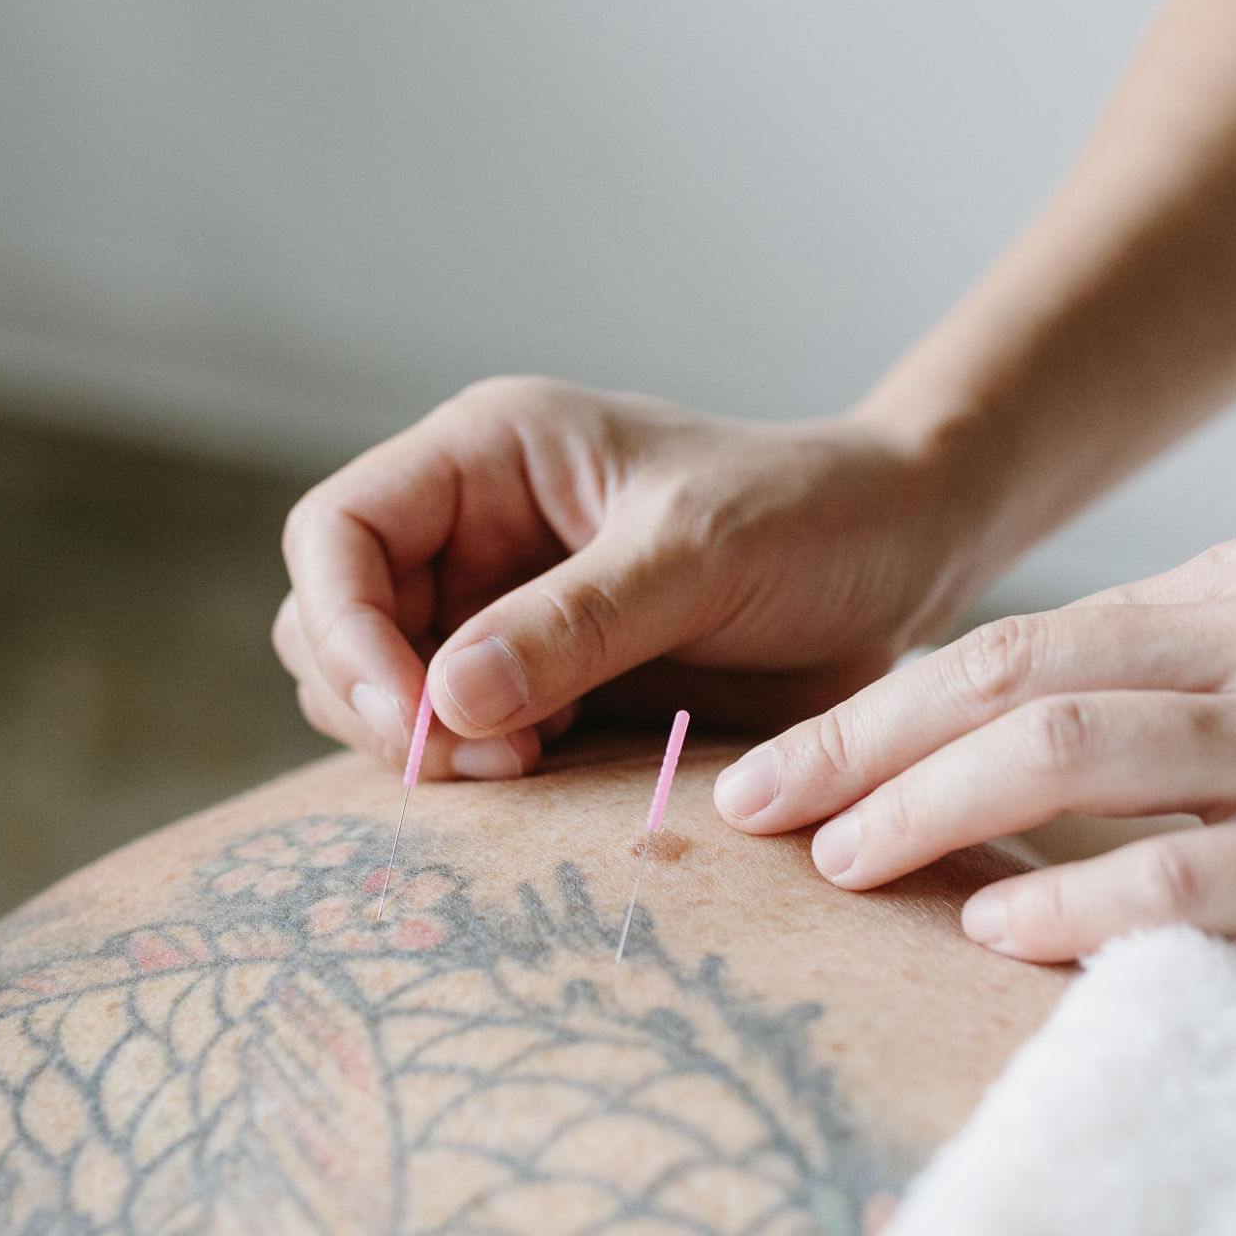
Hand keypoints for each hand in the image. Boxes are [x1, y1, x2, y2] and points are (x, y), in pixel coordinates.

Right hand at [273, 378, 981, 778]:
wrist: (902, 561)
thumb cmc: (811, 517)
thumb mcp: (697, 554)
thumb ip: (573, 622)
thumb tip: (443, 701)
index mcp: (487, 455)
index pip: (336, 534)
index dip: (343, 628)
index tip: (410, 715)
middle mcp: (473, 531)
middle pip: (333, 625)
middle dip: (380, 702)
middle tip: (493, 761)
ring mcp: (500, 611)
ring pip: (384, 694)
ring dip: (425, 746)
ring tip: (527, 766)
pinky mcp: (542, 684)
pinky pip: (459, 738)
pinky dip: (473, 772)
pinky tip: (545, 780)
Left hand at [711, 522, 1235, 982]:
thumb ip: (1193, 680)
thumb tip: (1012, 740)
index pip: (1033, 632)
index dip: (892, 697)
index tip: (791, 755)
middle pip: (1020, 671)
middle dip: (864, 740)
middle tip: (752, 804)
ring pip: (1075, 747)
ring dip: (930, 808)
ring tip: (837, 864)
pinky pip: (1186, 867)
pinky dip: (1073, 895)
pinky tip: (994, 927)